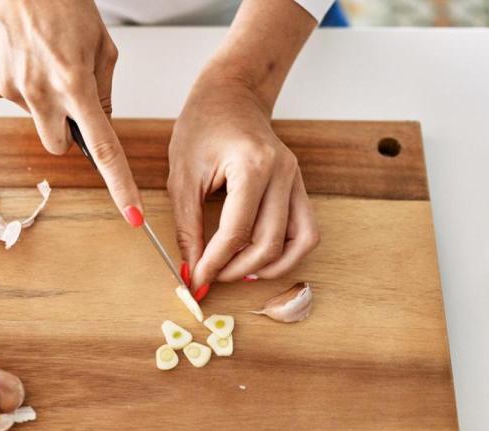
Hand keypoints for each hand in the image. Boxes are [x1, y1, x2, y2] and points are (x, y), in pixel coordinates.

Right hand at [0, 0, 143, 224]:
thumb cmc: (61, 2)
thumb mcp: (101, 45)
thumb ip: (103, 90)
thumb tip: (100, 123)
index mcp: (76, 84)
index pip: (103, 149)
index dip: (119, 186)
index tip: (132, 215)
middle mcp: (40, 93)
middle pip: (57, 145)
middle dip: (65, 130)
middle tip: (67, 94)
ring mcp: (11, 90)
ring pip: (35, 118)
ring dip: (42, 100)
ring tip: (41, 59)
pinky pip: (12, 98)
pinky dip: (19, 83)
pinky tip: (21, 56)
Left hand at [168, 75, 318, 294]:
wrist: (230, 94)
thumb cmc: (202, 126)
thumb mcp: (183, 177)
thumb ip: (187, 226)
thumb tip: (192, 268)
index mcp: (253, 165)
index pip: (237, 230)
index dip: (215, 262)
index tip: (197, 278)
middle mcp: (283, 173)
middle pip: (270, 242)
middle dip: (238, 269)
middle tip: (211, 276)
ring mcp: (296, 180)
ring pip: (299, 242)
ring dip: (270, 267)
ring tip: (238, 272)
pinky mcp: (299, 187)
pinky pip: (305, 231)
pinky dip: (287, 252)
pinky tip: (259, 259)